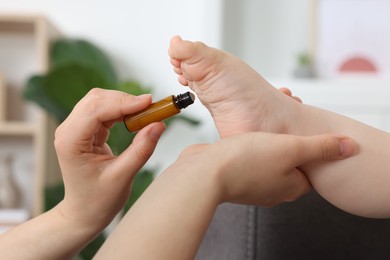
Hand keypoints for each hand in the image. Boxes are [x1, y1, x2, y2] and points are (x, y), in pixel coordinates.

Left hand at [54, 88, 165, 229]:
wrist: (84, 212)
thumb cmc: (98, 200)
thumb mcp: (122, 176)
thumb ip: (141, 149)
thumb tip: (159, 124)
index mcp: (70, 142)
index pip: (95, 110)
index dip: (123, 102)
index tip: (149, 102)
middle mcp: (69, 131)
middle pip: (96, 100)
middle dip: (125, 100)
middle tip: (152, 107)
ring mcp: (76, 129)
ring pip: (101, 102)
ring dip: (124, 103)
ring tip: (147, 113)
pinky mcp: (86, 130)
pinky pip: (104, 111)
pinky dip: (122, 111)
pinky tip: (136, 117)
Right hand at [174, 132, 356, 206]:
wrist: (205, 172)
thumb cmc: (245, 162)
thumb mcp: (290, 149)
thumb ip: (320, 148)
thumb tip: (348, 147)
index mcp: (292, 186)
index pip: (312, 166)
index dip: (312, 143)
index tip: (304, 127)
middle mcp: (274, 189)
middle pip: (290, 160)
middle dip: (289, 136)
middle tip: (283, 119)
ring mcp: (253, 183)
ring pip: (269, 157)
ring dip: (269, 138)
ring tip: (263, 120)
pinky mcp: (236, 175)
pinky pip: (250, 158)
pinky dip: (250, 144)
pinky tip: (244, 134)